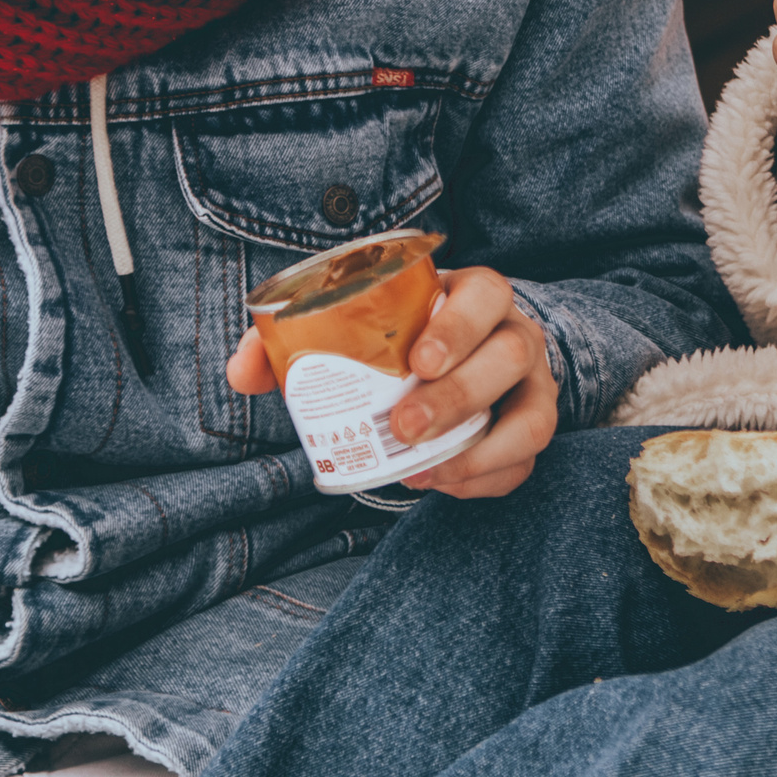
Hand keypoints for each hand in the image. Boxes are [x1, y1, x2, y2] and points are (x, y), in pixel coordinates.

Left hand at [225, 263, 557, 498]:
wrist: (456, 357)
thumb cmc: (397, 337)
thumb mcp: (356, 324)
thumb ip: (294, 342)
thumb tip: (242, 373)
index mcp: (475, 293)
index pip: (486, 294)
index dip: (458, 326)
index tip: (416, 361)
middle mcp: (515, 333)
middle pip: (509, 356)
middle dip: (457, 397)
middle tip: (403, 428)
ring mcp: (533, 384)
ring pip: (533, 415)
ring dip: (479, 450)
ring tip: (422, 473)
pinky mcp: (532, 428)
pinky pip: (525, 461)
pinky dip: (484, 481)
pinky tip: (438, 483)